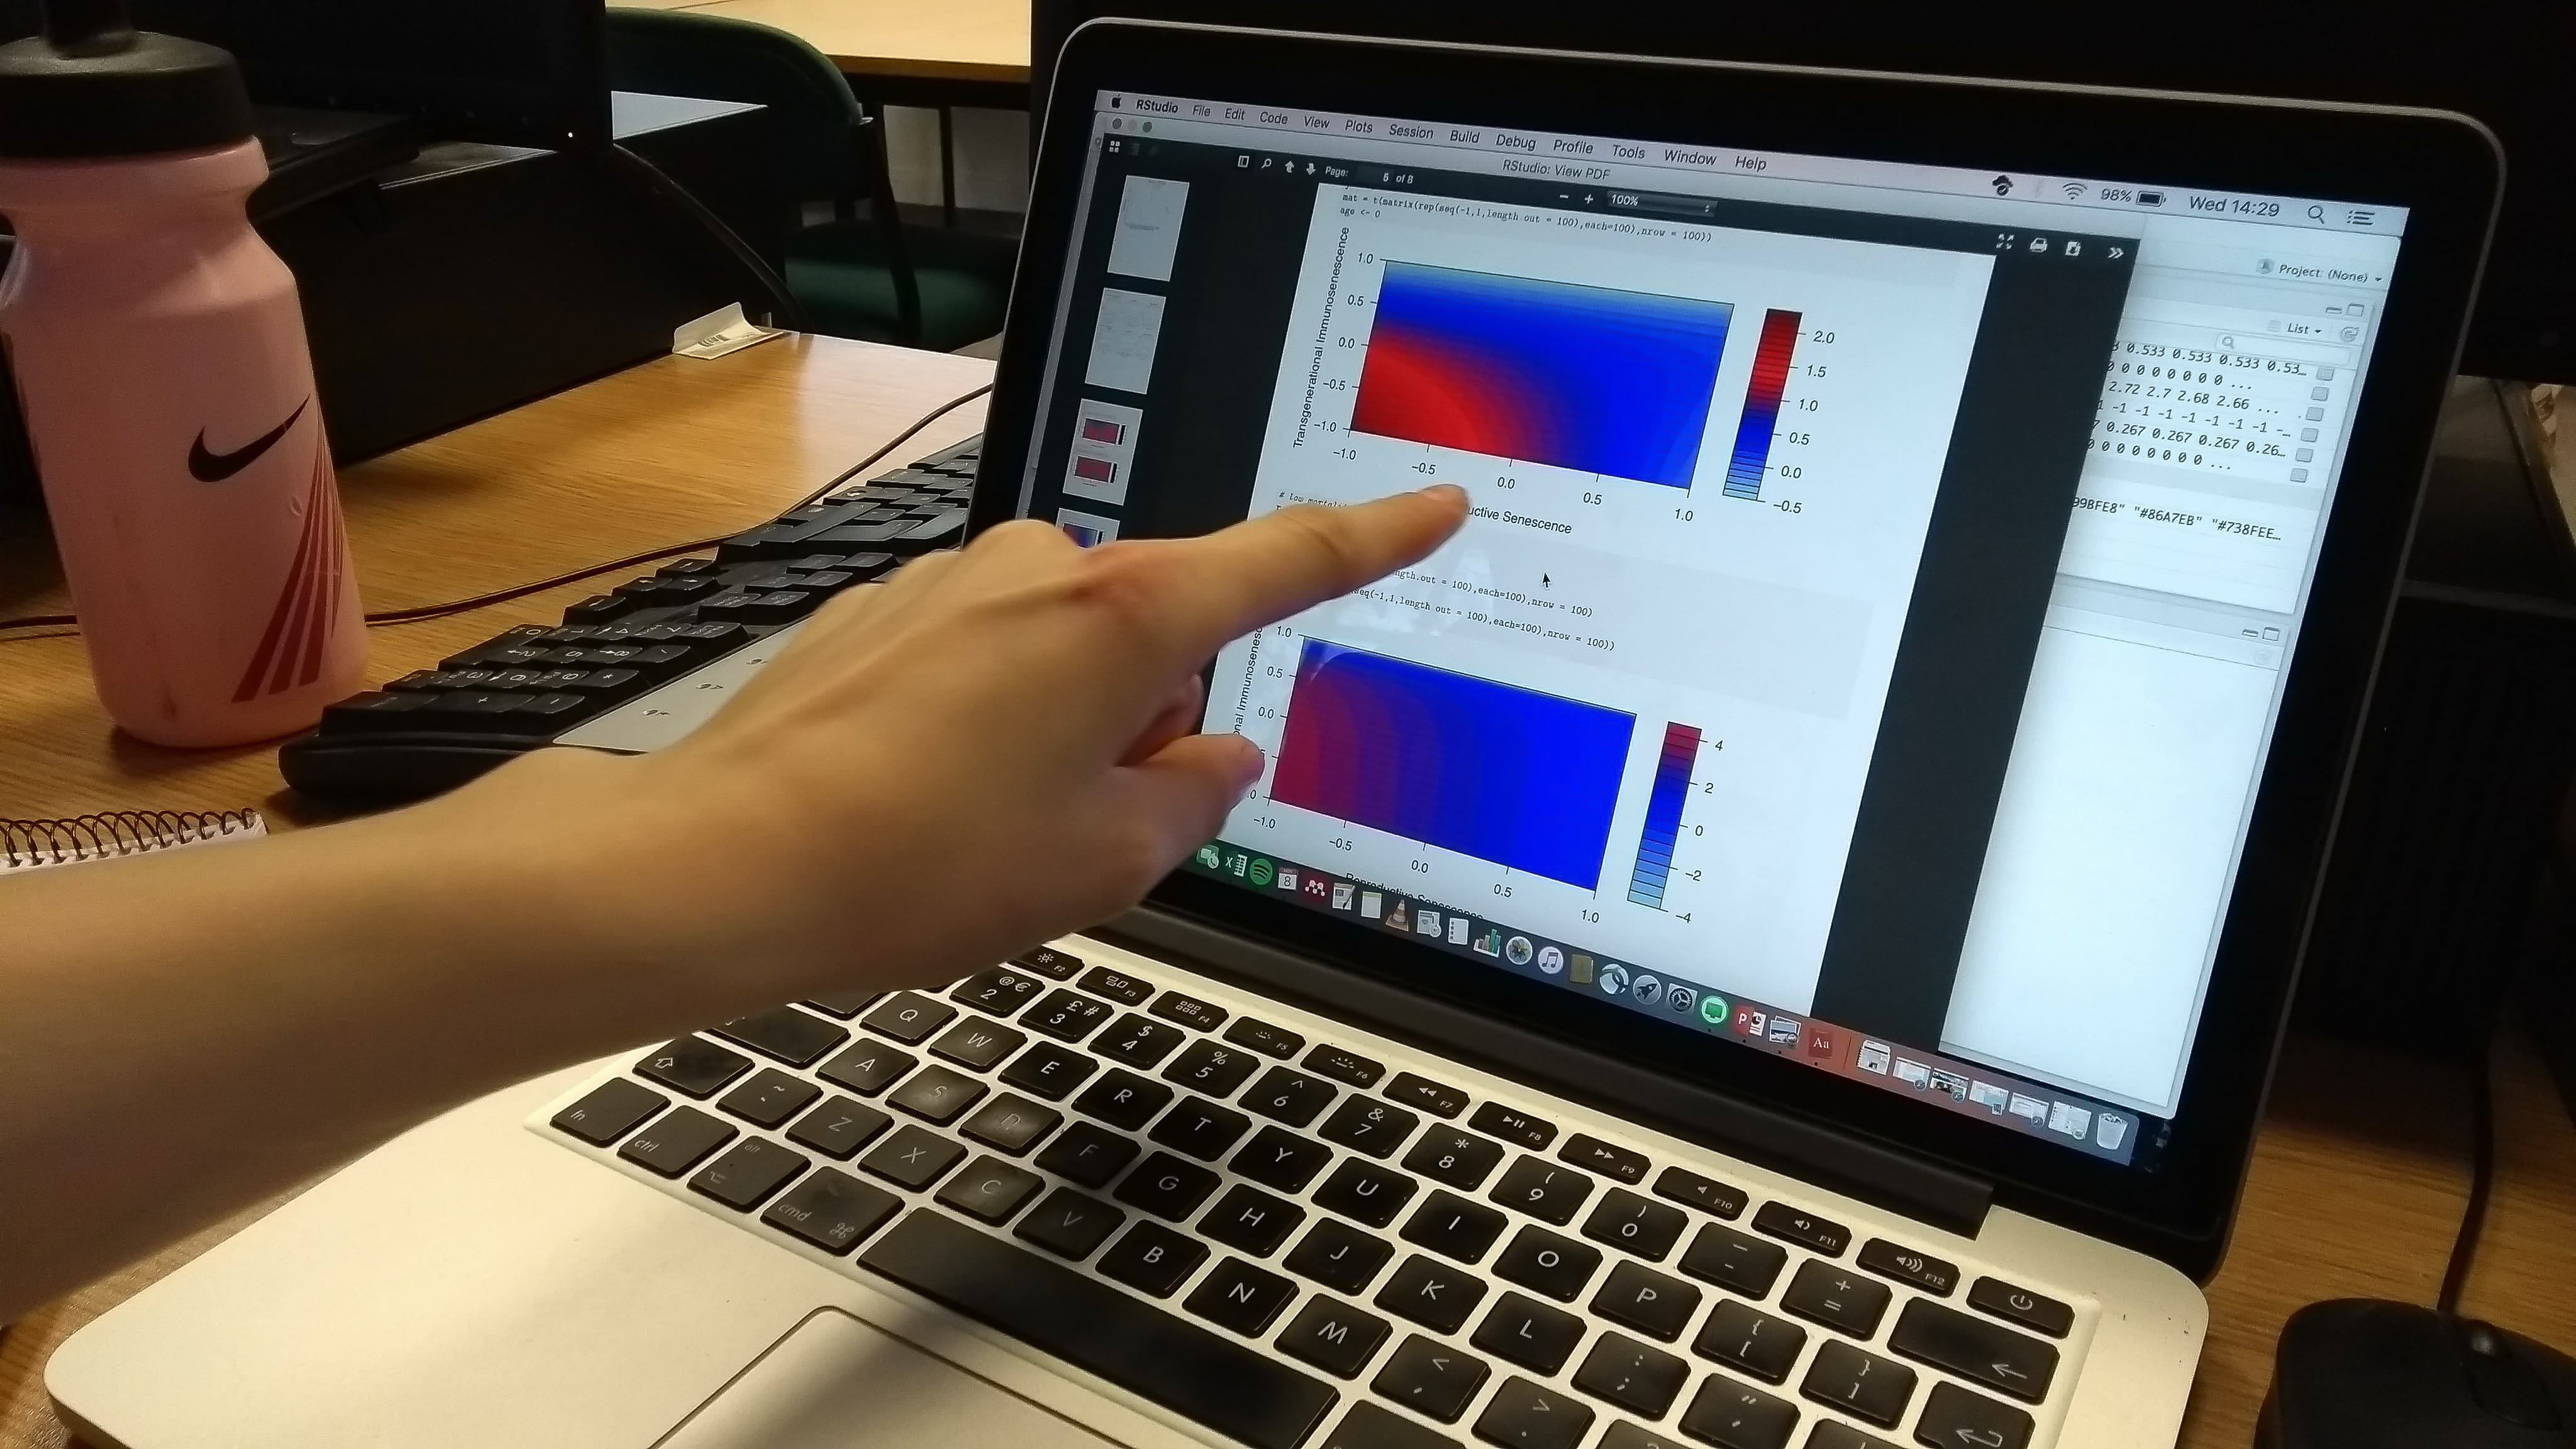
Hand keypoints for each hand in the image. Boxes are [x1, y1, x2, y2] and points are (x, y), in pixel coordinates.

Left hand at [455, 485, 1467, 1000]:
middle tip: (1085, 824)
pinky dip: (987, 718)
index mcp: (1124, 617)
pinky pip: (986, 652)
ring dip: (1065, 723)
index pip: (1287, 562)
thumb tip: (1216, 756)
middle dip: (1152, 716)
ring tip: (987, 828)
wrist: (726, 860)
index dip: (1373, 536)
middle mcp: (1043, 569)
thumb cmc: (917, 866)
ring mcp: (955, 582)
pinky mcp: (887, 611)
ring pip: (1070, 646)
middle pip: (1162, 630)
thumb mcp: (1104, 863)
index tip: (1432, 501)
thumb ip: (1193, 798)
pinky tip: (927, 800)